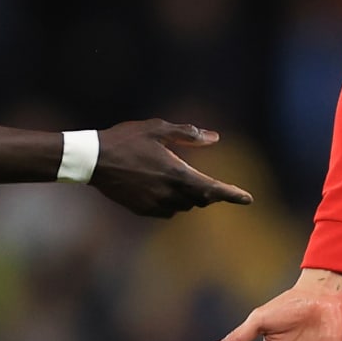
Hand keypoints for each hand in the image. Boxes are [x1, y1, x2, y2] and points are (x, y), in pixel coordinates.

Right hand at [90, 120, 253, 216]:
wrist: (93, 160)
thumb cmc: (126, 139)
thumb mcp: (158, 129)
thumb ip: (188, 134)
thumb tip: (215, 138)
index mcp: (177, 173)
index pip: (213, 188)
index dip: (233, 194)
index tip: (248, 199)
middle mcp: (169, 193)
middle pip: (200, 200)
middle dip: (208, 192)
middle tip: (213, 184)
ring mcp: (155, 204)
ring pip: (183, 207)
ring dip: (188, 197)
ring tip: (179, 180)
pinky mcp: (143, 210)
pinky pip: (166, 211)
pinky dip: (171, 202)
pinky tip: (162, 189)